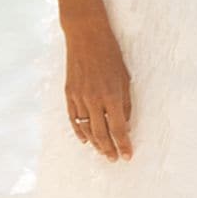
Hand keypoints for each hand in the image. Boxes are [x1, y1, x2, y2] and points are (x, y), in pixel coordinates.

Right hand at [63, 18, 132, 161]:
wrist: (87, 38)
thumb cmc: (111, 55)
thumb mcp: (125, 77)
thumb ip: (125, 102)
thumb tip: (125, 123)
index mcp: (112, 95)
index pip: (119, 128)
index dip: (123, 144)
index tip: (128, 155)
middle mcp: (94, 100)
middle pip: (101, 134)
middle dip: (109, 149)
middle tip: (115, 159)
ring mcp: (79, 98)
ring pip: (86, 129)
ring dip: (95, 143)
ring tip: (103, 152)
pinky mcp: (68, 95)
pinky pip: (73, 119)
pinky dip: (79, 132)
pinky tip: (85, 140)